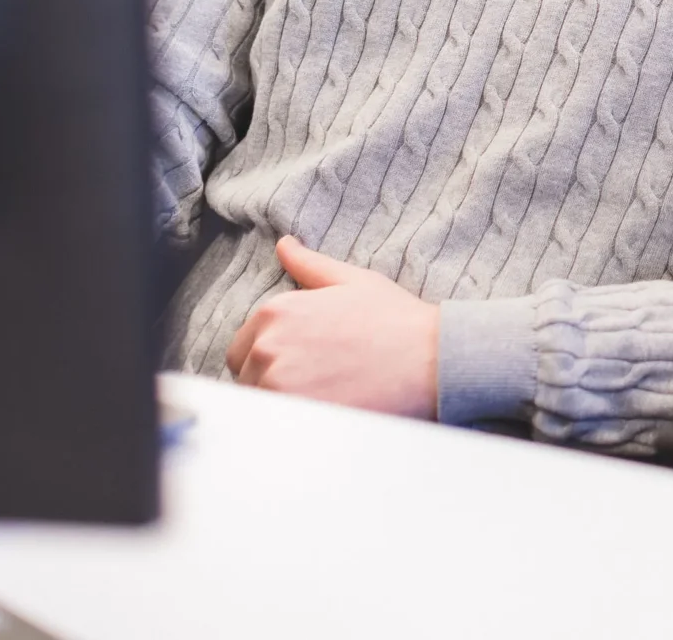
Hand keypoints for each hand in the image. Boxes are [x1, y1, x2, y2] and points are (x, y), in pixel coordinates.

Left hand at [225, 235, 439, 418]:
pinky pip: (273, 427)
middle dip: (273, 383)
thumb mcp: (352, 281)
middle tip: (317, 384)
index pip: (241, 351)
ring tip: (324, 399)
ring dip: (283, 405)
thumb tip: (284, 245)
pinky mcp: (293, 416)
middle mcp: (268, 346)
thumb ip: (308, 265)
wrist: (431, 359)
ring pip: (259, 404)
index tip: (300, 367)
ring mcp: (277, 383)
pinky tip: (322, 417)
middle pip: (247, 379)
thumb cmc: (395, 320)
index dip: (268, 360)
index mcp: (276, 312)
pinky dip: (291, 426)